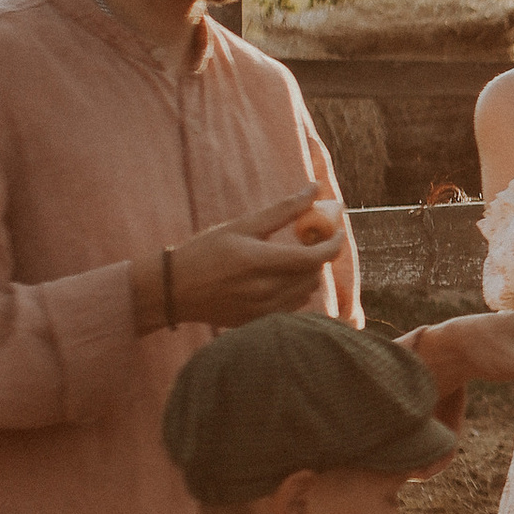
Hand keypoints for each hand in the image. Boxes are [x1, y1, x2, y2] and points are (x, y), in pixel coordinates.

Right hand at [151, 185, 345, 332]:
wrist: (174, 291)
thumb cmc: (205, 252)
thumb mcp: (241, 226)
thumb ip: (282, 210)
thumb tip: (314, 189)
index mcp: (258, 262)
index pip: (313, 258)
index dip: (333, 244)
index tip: (338, 230)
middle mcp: (263, 291)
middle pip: (313, 275)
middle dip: (317, 255)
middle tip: (308, 240)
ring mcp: (262, 311)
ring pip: (306, 292)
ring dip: (307, 273)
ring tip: (289, 258)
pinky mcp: (259, 323)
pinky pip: (293, 307)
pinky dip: (295, 291)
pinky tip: (278, 279)